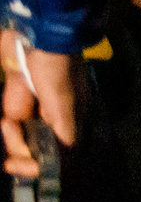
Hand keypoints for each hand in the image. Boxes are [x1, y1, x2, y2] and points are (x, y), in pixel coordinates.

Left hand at [1, 31, 76, 177]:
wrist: (36, 33)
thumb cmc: (56, 68)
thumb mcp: (63, 102)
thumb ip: (64, 133)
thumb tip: (68, 165)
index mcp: (72, 116)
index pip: (62, 149)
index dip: (45, 163)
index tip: (25, 168)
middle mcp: (54, 113)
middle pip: (37, 143)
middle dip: (20, 149)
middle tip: (9, 146)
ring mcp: (34, 103)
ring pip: (20, 132)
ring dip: (11, 134)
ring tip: (7, 120)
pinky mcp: (17, 92)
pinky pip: (11, 116)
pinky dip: (7, 124)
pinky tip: (6, 120)